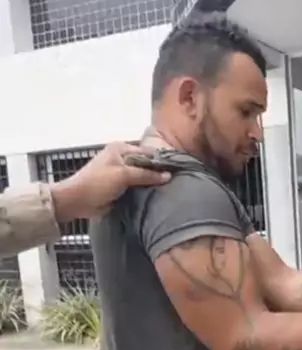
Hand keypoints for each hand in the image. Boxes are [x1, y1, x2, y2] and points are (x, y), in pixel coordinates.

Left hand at [50, 142, 171, 221]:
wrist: (77, 201)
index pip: (147, 153)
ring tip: (169, 191)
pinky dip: (143, 192)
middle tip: (174, 182)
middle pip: (145, 165)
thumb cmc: (97, 183)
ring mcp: (120, 174)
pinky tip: (156, 198)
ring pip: (142, 178)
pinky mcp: (119, 188)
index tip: (176, 171)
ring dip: (150, 185)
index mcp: (121, 149)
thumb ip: (146, 174)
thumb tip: (168, 176)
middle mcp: (122, 158)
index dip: (160, 162)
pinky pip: (136, 188)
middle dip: (156, 173)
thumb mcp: (123, 175)